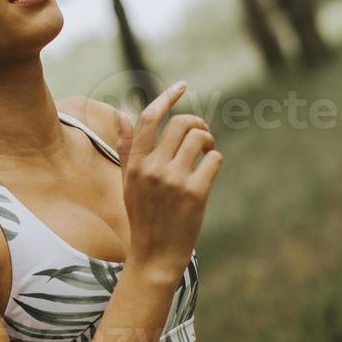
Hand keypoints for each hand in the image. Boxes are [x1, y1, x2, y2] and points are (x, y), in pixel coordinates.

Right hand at [115, 81, 221, 283]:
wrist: (154, 255)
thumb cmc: (143, 217)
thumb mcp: (128, 182)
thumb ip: (127, 149)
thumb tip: (125, 115)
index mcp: (135, 163)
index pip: (149, 118)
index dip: (167, 97)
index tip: (183, 85)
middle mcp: (152, 167)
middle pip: (182, 123)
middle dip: (198, 124)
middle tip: (202, 137)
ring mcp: (174, 180)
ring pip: (200, 138)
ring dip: (209, 142)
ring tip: (206, 155)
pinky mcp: (195, 193)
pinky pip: (214, 159)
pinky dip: (215, 161)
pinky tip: (208, 173)